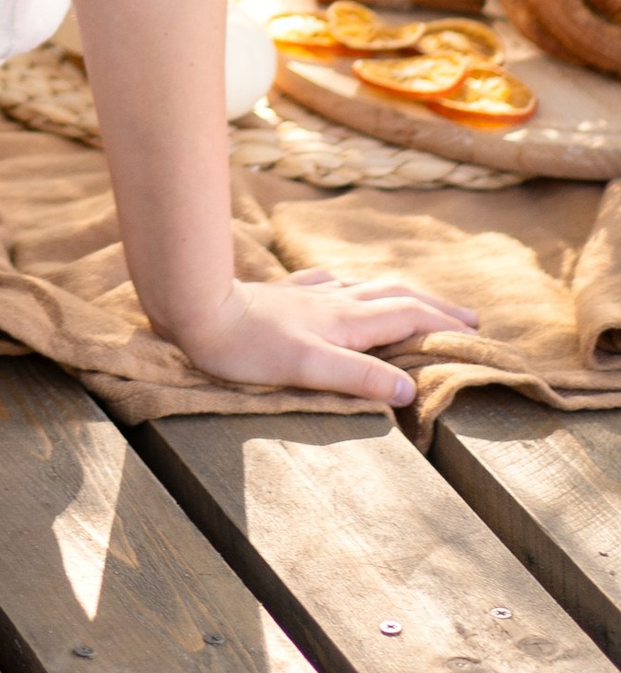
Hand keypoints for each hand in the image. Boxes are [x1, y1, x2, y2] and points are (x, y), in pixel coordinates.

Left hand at [166, 265, 478, 404]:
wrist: (198, 309)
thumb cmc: (249, 347)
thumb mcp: (308, 369)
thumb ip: (358, 376)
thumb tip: (408, 387)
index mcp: (347, 321)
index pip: (408, 316)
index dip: (443, 324)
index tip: (475, 333)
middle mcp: (335, 301)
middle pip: (397, 296)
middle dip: (434, 306)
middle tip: (467, 317)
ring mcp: (310, 295)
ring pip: (368, 287)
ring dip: (401, 294)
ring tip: (419, 302)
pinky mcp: (286, 295)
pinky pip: (333, 284)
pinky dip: (355, 287)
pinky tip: (344, 285)